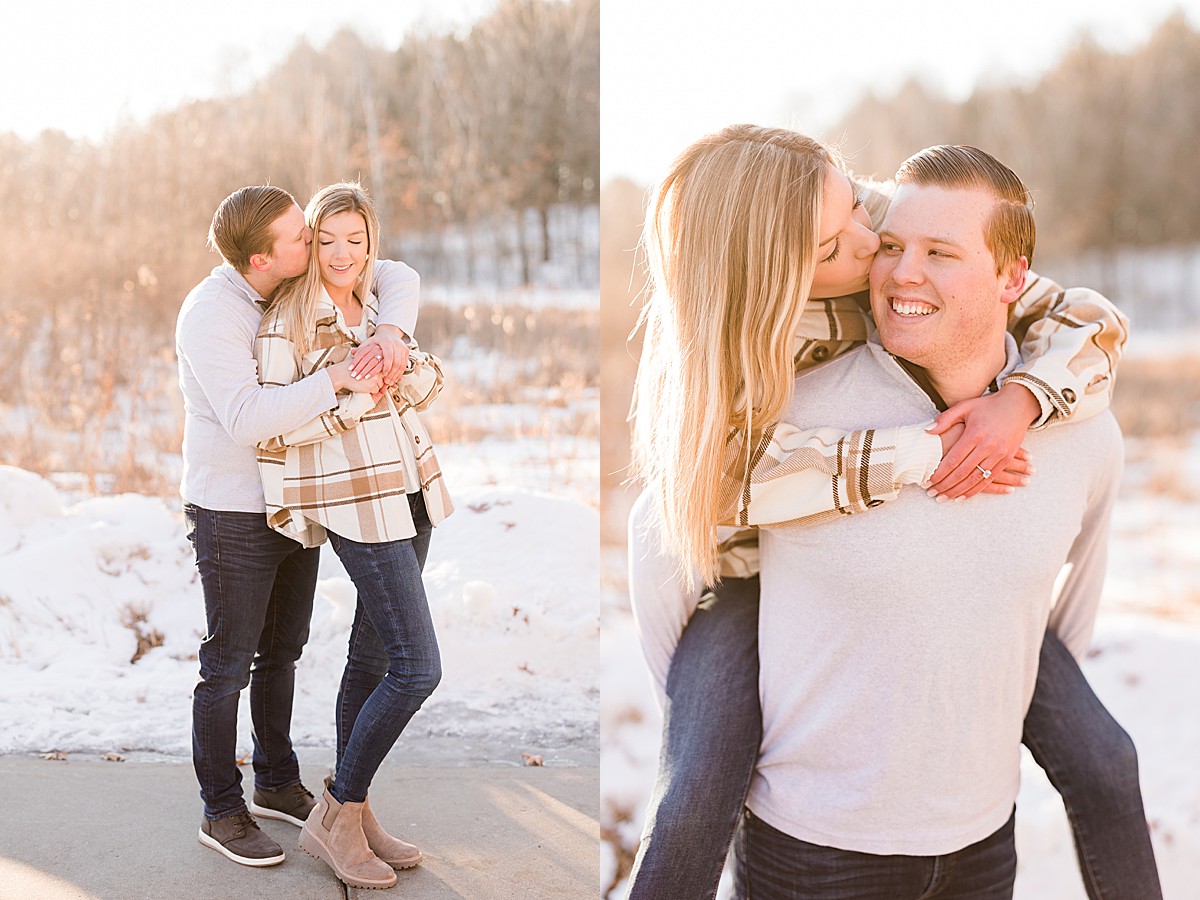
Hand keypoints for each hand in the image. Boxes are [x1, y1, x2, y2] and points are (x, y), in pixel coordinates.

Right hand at [326, 357, 383, 394]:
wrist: (341, 374)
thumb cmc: (349, 368)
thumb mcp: (360, 359)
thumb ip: (370, 360)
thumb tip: (377, 362)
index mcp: (375, 362)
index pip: (383, 369)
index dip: (381, 375)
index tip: (376, 377)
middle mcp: (377, 369)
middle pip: (383, 378)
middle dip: (378, 381)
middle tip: (368, 381)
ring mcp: (376, 377)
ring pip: (380, 385)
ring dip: (374, 386)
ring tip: (364, 383)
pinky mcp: (373, 385)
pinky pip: (376, 391)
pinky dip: (370, 391)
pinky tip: (363, 386)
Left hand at [350, 326, 410, 385]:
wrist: (388, 333)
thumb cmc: (377, 340)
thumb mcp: (369, 343)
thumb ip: (361, 349)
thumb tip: (351, 352)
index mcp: (386, 341)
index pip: (389, 355)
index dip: (386, 366)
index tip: (383, 375)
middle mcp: (396, 344)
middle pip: (396, 361)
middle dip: (391, 373)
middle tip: (386, 383)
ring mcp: (402, 348)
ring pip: (401, 364)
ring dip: (396, 375)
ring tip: (389, 383)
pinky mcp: (406, 351)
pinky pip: (404, 364)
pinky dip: (400, 372)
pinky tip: (395, 379)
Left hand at [925, 383, 1038, 499]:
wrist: (1018, 405)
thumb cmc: (987, 406)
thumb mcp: (965, 407)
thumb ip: (945, 419)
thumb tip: (927, 431)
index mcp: (974, 434)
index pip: (953, 459)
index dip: (940, 473)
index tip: (928, 481)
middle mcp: (987, 446)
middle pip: (963, 472)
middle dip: (946, 486)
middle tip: (932, 494)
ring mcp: (999, 454)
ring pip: (976, 479)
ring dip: (959, 491)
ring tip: (945, 498)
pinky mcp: (1006, 458)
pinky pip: (990, 479)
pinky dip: (976, 489)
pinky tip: (964, 496)